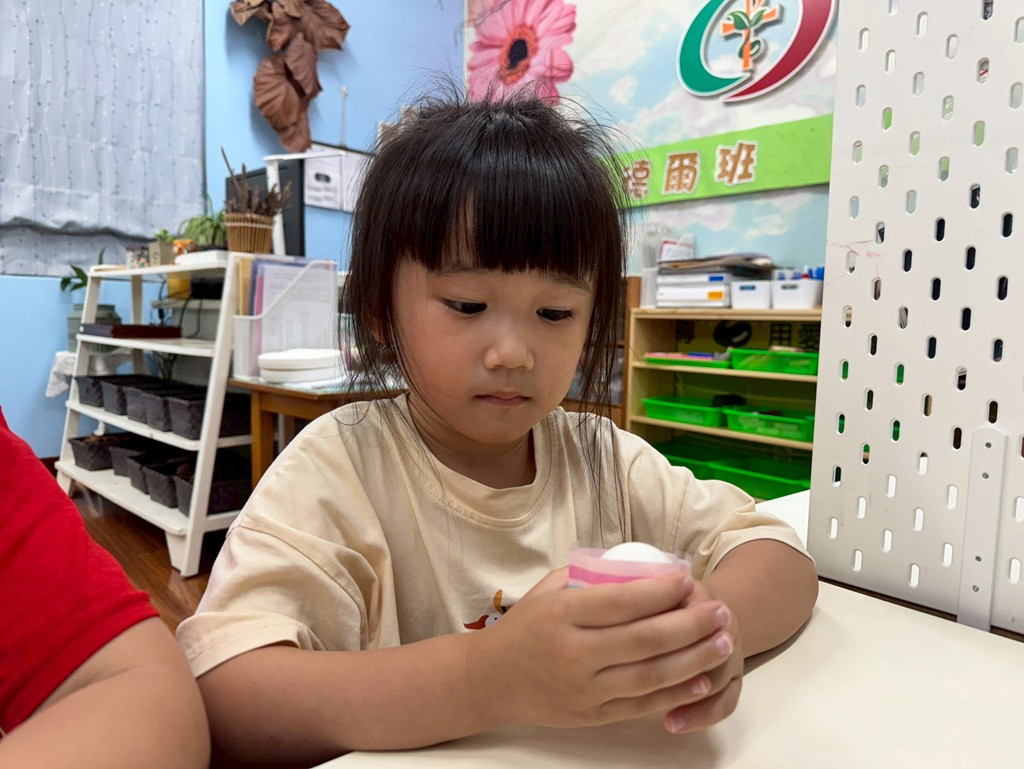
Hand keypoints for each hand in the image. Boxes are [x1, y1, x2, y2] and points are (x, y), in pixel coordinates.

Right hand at [475, 568, 734, 729]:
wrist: (491, 680)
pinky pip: (642, 705)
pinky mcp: (592, 716)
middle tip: (719, 610)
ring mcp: (584, 689)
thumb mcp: (549, 591)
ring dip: (694, 659)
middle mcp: (574, 654)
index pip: (622, 602)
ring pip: (651, 676)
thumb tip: (644, 564)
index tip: (687, 578)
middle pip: (645, 640)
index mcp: (562, 615)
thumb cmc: (525, 627)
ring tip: (723, 641)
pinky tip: (701, 678)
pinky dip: (676, 693)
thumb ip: (592, 577)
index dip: (660, 591)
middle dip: (690, 624)